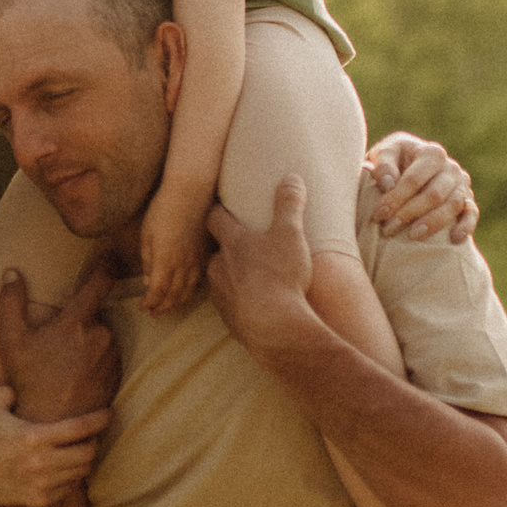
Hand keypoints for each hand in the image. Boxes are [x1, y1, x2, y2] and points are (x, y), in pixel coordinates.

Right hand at [0, 259, 119, 426]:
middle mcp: (100, 336)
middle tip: (59, 345)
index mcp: (76, 322)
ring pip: (104, 338)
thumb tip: (11, 271)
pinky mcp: (117, 376)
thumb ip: (11, 302)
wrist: (49, 421)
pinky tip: (77, 376)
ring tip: (66, 364)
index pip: (99, 283)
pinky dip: (98, 361)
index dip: (107, 265)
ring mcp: (111, 358)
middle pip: (97, 316)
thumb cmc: (27, 380)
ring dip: (91, 343)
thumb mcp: (10, 340)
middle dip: (82, 323)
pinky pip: (110, 359)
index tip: (111, 255)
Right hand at [0, 384, 109, 506]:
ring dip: (84, 461)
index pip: (79, 428)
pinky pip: (67, 489)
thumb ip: (10, 389)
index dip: (99, 420)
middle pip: (87, 453)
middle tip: (90, 436)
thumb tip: (23, 388)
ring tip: (79, 451)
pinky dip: (71, 478)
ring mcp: (41, 484)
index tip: (108, 414)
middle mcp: (41, 463)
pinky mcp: (38, 499)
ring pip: (80, 472)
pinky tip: (64, 469)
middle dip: (93, 442)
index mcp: (34, 437)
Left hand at [137, 182, 211, 315]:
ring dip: (177, 301)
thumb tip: (147, 282)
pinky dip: (190, 289)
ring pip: (188, 289)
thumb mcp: (147, 234)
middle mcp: (183, 265)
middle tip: (155, 314)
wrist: (191, 192)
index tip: (143, 308)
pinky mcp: (205, 253)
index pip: (157, 292)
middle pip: (173, 295)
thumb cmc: (163, 209)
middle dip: (163, 307)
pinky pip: (199, 279)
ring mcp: (196, 259)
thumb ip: (147, 261)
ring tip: (169, 307)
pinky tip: (186, 291)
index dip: (150, 303)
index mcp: (165, 261)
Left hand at [203, 178, 317, 366]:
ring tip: (254, 277)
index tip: (221, 205)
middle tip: (244, 244)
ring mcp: (222, 295)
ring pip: (222, 280)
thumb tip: (292, 178)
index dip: (218, 210)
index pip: (215, 218)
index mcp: (233, 243)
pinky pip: (233, 306)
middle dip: (229, 248)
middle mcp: (221, 267)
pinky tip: (258, 305)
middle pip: (217, 252)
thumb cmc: (281, 276)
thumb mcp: (291, 234)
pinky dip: (242, 302)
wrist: (274, 328)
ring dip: (235, 277)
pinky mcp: (230, 319)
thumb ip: (289, 205)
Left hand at [366, 131, 477, 242]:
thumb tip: (388, 185)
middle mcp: (451, 167)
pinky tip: (454, 239)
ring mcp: (462, 184)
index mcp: (431, 153)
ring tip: (413, 236)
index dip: (395, 198)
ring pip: (453, 205)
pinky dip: (466, 226)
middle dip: (410, 213)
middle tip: (389, 229)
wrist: (408, 167)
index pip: (414, 179)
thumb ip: (383, 166)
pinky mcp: (468, 200)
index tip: (378, 214)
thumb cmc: (392, 163)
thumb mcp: (383, 155)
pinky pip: (471, 214)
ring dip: (433, 223)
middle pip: (434, 194)